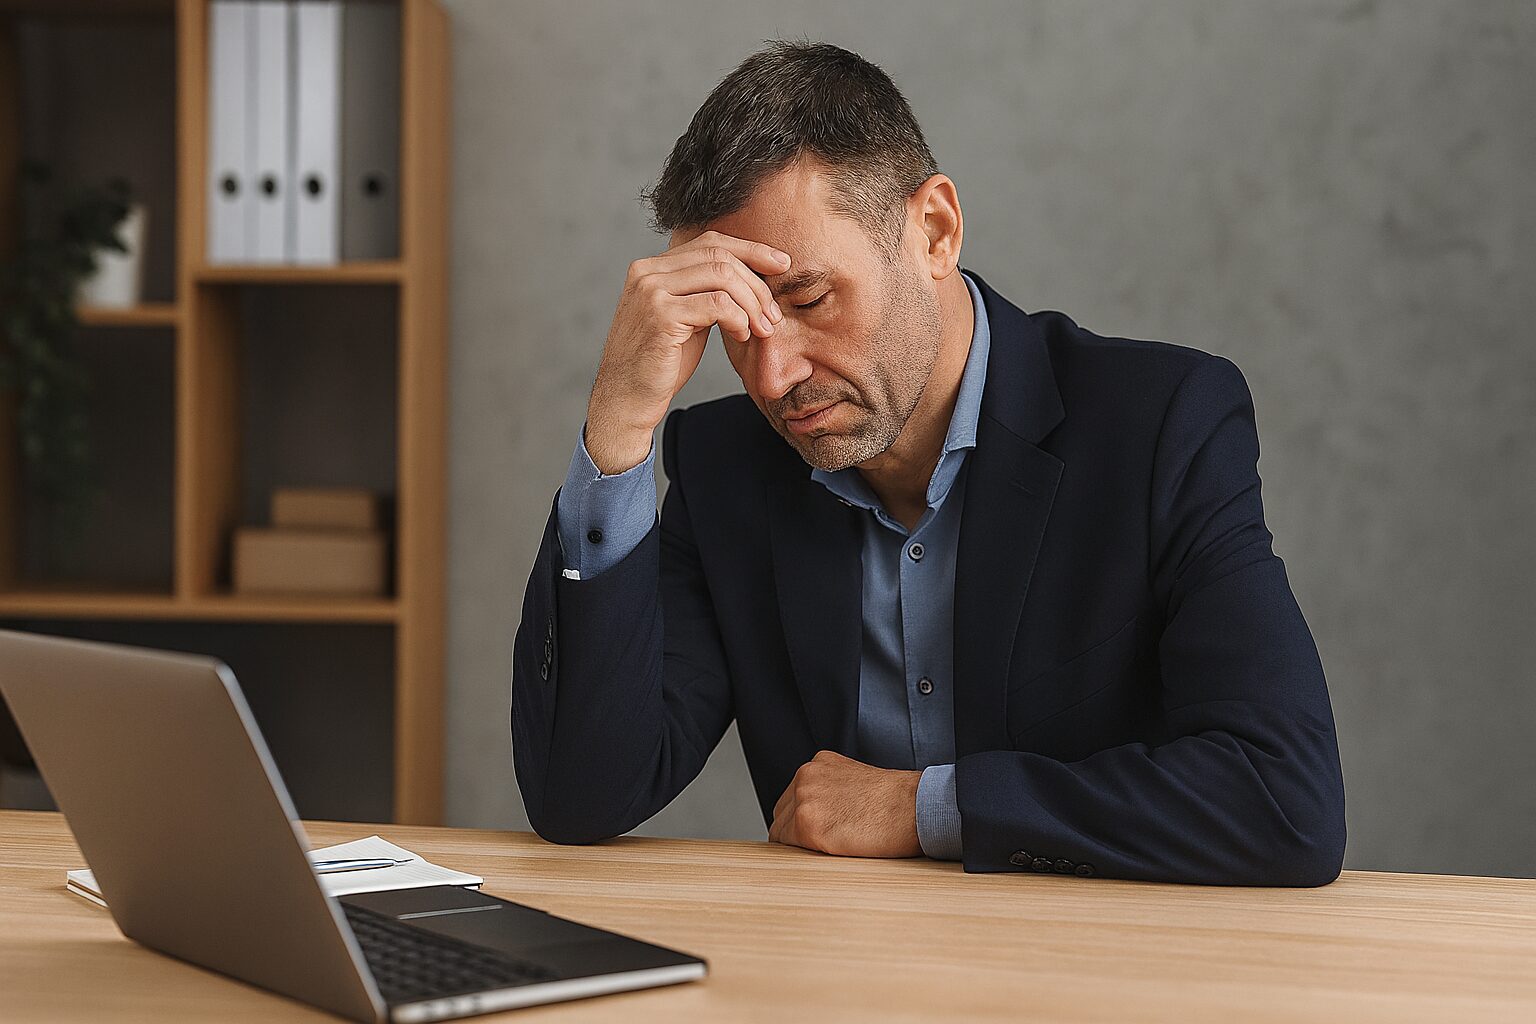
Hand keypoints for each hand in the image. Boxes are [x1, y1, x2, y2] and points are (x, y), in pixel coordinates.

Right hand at [585, 230, 790, 473]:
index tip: (781, 264)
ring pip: (721, 276)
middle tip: (774, 313)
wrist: (626, 400)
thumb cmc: (659, 364)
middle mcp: (647, 272)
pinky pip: (717, 304)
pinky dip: (739, 318)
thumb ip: (706, 293)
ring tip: (763, 328)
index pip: (710, 242)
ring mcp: (651, 291)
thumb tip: (750, 278)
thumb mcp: (686, 319)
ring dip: (752, 302)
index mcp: (653, 267)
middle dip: (756, 283)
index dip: (750, 250)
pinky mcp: (660, 315)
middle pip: (719, 255)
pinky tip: (742, 335)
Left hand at [768, 750, 923, 857]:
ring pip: (783, 835)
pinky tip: (832, 853)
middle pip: (782, 816)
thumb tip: (821, 815)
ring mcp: (804, 800)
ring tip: (833, 849)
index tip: (818, 832)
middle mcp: (805, 777)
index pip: (792, 799)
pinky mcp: (808, 826)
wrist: (915, 806)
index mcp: (817, 765)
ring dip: (801, 846)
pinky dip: (807, 856)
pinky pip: (791, 849)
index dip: (801, 820)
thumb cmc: (897, 800)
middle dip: (797, 833)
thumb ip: (831, 791)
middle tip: (825, 845)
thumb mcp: (856, 781)